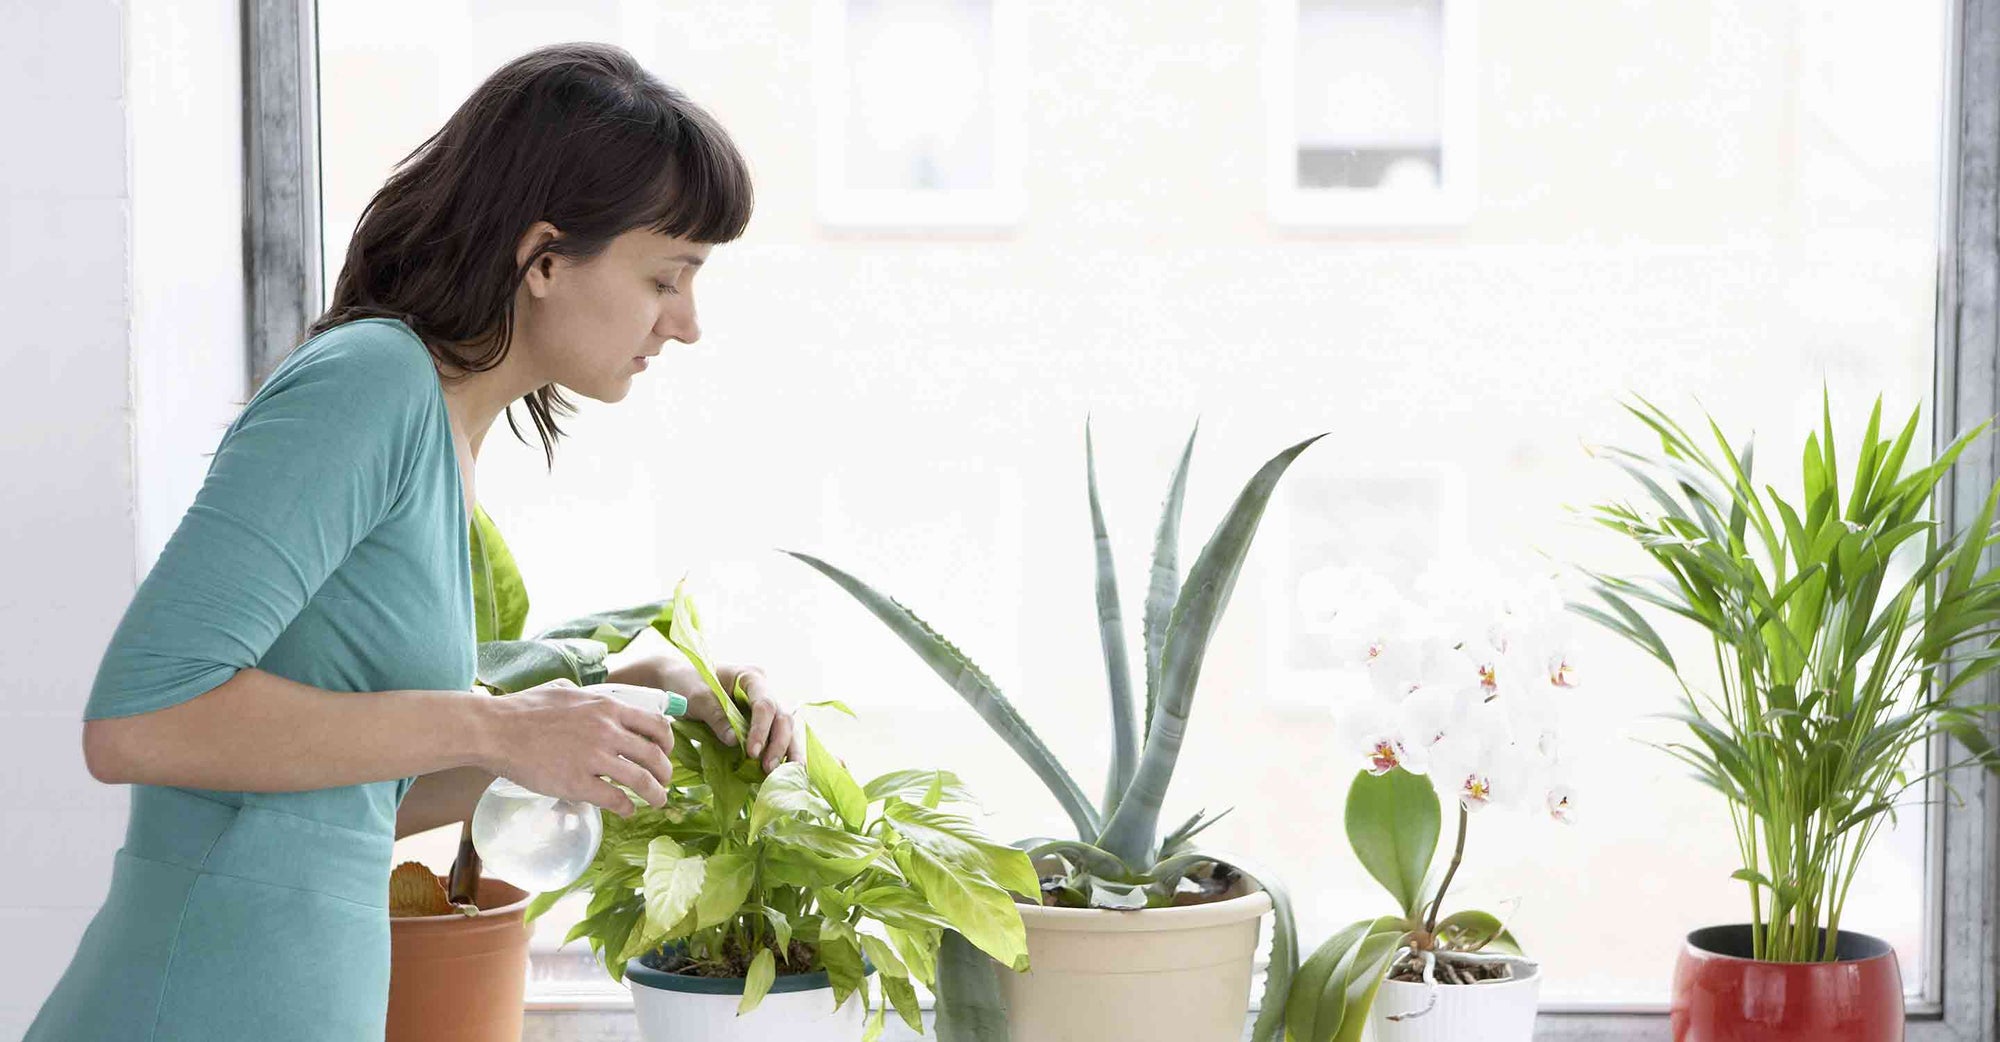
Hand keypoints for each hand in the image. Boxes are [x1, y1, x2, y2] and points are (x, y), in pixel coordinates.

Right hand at [478, 678, 676, 815]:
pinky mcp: (577, 783)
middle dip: (665, 773)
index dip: (666, 742)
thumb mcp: (566, 690)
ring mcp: (594, 758)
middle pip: (655, 755)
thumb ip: (590, 698)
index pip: (656, 724)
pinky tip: (626, 810)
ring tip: (657, 801)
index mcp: (608, 707)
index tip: (665, 752)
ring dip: (655, 794)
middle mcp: (607, 731)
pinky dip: (627, 807)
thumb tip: (600, 698)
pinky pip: (615, 799)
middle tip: (664, 782)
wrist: (496, 729)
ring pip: (642, 780)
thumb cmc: (525, 709)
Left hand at [606, 651, 805, 772]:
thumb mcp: (698, 697)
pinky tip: (784, 769)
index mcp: (751, 677)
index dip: (761, 729)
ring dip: (786, 751)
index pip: (765, 703)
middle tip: (768, 768)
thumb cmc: (687, 682)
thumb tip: (735, 741)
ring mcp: (763, 706)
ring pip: (785, 728)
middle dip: (779, 744)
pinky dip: (780, 752)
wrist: (677, 680)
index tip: (752, 752)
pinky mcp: (759, 721)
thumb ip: (717, 717)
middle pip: (782, 717)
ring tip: (782, 774)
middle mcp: (763, 690)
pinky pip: (775, 736)